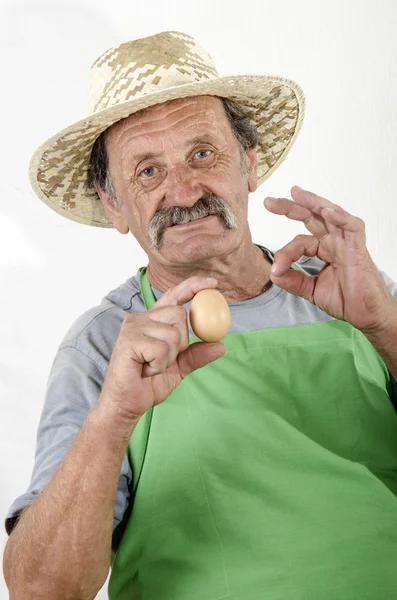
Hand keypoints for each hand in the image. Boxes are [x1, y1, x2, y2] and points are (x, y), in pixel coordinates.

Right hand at [100, 276, 225, 421]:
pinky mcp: (129, 339)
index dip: (193, 286)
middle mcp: (141, 318)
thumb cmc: (148, 384)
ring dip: (169, 357)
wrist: (126, 404)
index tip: (213, 283)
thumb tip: (221, 345)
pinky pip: (161, 349)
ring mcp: (133, 327)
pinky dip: (159, 365)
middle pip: (179, 315)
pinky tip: (145, 370)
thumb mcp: (179, 368)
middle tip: (163, 359)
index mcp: (153, 320)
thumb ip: (196, 354)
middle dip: (180, 342)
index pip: (174, 296)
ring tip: (151, 366)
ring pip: (173, 334)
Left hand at [264, 186, 393, 333]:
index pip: (300, 241)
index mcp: (324, 249)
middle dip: (291, 207)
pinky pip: (352, 227)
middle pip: (312, 216)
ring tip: (295, 194)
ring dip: (313, 202)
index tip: (276, 269)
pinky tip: (326, 212)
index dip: (285, 253)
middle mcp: (335, 241)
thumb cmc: (347, 300)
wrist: (366, 315)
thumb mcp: (311, 290)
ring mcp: (347, 243)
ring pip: (330, 214)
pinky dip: (340, 217)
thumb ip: (293, 280)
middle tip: (269, 202)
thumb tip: (273, 272)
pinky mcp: (358, 249)